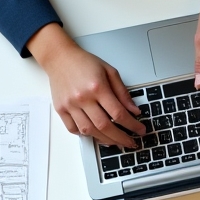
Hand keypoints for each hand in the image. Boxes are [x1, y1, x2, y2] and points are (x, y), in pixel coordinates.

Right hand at [27, 24, 144, 149]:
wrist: (59, 57)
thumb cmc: (84, 62)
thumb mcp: (109, 71)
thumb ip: (122, 92)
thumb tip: (134, 111)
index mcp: (97, 87)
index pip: (119, 113)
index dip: (132, 125)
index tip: (140, 131)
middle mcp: (82, 98)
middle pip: (105, 126)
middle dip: (121, 138)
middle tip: (131, 143)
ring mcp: (70, 105)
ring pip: (89, 131)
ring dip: (105, 140)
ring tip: (116, 142)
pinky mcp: (60, 109)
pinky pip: (73, 129)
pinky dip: (85, 134)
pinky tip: (95, 134)